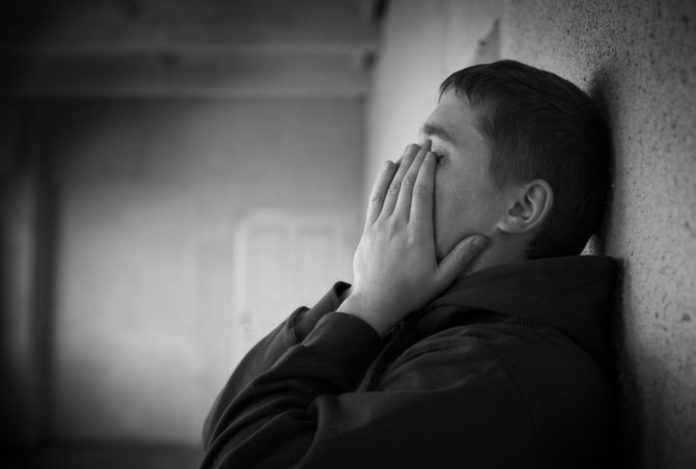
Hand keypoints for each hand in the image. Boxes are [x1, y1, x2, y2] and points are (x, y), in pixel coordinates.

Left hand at [339, 142, 487, 335]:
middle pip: (407, 185)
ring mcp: (380, 226)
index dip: (427, 170)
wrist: (373, 304)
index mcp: (417, 235)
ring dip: (401, 166)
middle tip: (424, 142)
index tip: (433, 154)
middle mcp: (397, 225)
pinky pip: (376, 199)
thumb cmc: (409, 294)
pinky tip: (388, 167)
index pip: (422, 193)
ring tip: (410, 148)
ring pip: (391, 188)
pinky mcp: (369, 230)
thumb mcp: (440, 280)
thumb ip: (461, 258)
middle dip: (416, 161)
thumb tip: (483, 238)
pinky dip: (382, 180)